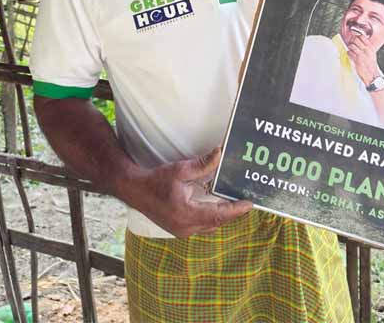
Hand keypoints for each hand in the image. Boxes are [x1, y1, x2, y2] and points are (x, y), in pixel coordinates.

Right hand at [121, 148, 252, 237]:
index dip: (235, 210)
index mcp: (186, 214)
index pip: (217, 215)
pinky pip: (201, 226)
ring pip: (209, 226)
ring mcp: (181, 230)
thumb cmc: (155, 180)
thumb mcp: (180, 170)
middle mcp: (184, 227)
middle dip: (232, 213)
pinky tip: (219, 208)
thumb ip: (202, 165)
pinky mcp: (178, 228)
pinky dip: (212, 218)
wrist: (133, 189)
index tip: (249, 204)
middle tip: (247, 203)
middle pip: (216, 222)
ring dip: (222, 216)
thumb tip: (220, 153)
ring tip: (237, 205)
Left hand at [346, 33, 382, 84]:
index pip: (362, 37)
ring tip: (351, 51)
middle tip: (352, 45)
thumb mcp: (372, 54)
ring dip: (350, 48)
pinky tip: (351, 56)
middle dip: (352, 42)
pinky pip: (349, 53)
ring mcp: (361, 55)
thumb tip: (360, 42)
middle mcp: (366, 50)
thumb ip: (367, 48)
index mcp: (370, 48)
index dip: (357, 37)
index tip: (356, 39)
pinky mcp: (356, 60)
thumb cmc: (371, 65)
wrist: (371, 74)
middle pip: (355, 40)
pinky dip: (349, 54)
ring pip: (351, 46)